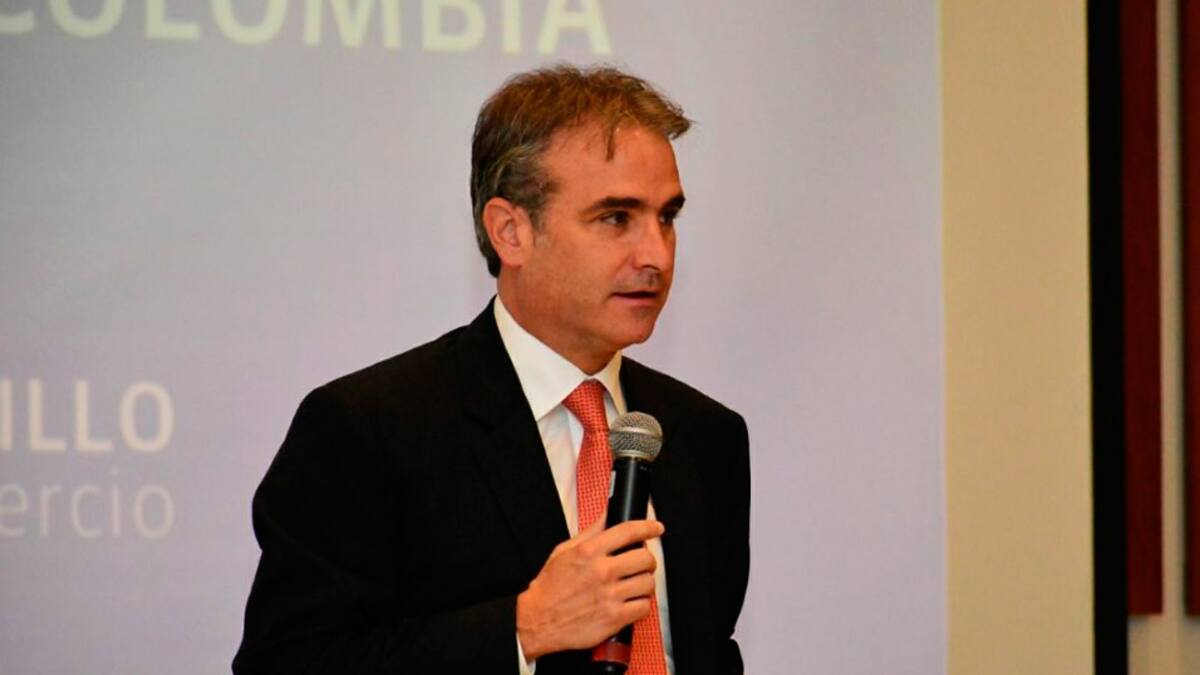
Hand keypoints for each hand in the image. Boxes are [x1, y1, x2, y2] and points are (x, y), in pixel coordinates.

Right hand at [515, 519, 663, 660]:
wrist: (538, 620)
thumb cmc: (549, 588)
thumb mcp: (564, 551)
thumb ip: (590, 533)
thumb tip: (607, 515)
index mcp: (589, 552)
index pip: (628, 531)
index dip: (648, 527)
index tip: (656, 528)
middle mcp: (602, 571)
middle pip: (645, 557)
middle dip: (647, 560)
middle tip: (642, 564)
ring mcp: (609, 596)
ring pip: (648, 583)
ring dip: (644, 584)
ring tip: (634, 585)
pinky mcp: (614, 618)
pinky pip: (644, 607)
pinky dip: (641, 605)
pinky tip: (630, 602)